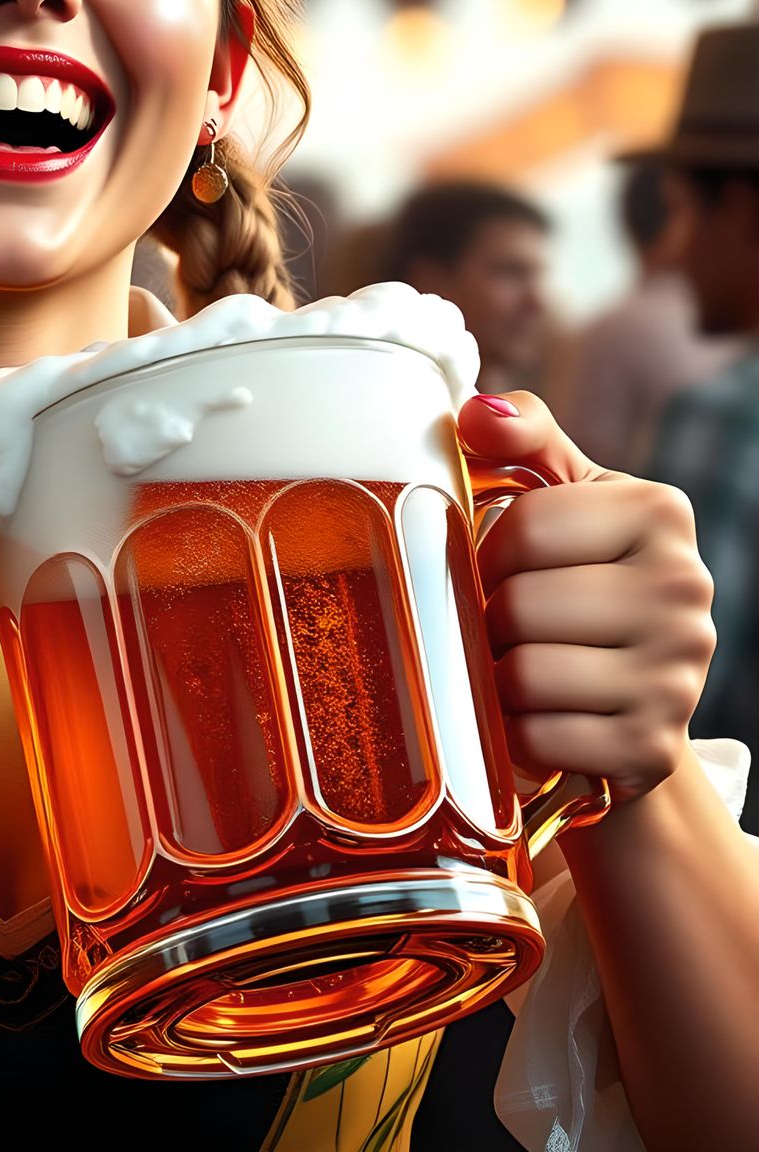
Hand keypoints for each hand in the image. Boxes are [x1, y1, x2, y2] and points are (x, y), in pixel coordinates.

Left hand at [459, 391, 715, 804]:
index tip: (497, 565)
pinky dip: (514, 732)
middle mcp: (686, 590)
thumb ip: (519, 437)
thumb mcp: (557, 493)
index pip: (526, 524)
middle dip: (490, 618)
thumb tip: (476, 413)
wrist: (624, 695)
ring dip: (496, 676)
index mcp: (660, 512)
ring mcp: (678, 676)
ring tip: (516, 665)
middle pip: (519, 604)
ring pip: (522, 674)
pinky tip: (535, 715)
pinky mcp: (650, 749)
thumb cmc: (574, 576)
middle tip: (503, 624)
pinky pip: (536, 737)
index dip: (486, 551)